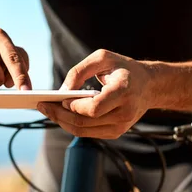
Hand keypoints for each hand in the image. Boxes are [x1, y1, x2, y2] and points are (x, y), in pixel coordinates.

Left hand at [37, 49, 152, 138]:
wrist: (149, 85)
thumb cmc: (123, 68)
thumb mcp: (103, 58)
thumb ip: (80, 70)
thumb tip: (62, 90)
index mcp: (123, 91)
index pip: (94, 108)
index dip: (74, 106)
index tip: (60, 99)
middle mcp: (124, 112)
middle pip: (85, 122)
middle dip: (60, 115)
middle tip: (42, 106)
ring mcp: (121, 126)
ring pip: (84, 131)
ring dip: (63, 122)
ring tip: (48, 110)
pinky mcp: (117, 132)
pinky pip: (89, 133)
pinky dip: (73, 125)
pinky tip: (62, 115)